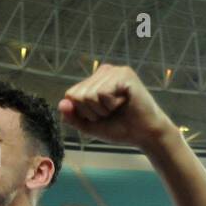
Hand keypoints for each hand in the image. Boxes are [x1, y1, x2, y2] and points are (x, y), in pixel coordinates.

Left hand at [58, 64, 174, 148]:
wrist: (144, 135)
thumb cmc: (120, 129)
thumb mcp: (90, 126)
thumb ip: (73, 117)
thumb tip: (61, 103)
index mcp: (94, 80)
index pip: (71, 95)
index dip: (83, 113)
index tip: (101, 116)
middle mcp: (103, 71)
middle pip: (77, 95)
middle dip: (92, 113)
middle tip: (111, 113)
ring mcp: (114, 71)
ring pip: (89, 95)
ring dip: (102, 110)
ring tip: (118, 108)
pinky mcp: (124, 74)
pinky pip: (102, 93)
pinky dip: (111, 105)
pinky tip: (125, 103)